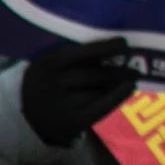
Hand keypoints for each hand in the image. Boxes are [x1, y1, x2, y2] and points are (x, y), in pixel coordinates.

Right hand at [18, 34, 139, 147]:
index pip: (80, 53)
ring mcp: (62, 105)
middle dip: (118, 70)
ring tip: (132, 77)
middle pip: (93, 74)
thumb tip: (114, 48)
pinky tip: (130, 88)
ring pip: (97, 90)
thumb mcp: (51, 65)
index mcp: (47, 63)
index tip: (124, 42)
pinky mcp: (72, 122)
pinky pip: (100, 107)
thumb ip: (75, 57)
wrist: (27, 117)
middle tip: (137, 66)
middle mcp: (53, 83)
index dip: (104, 47)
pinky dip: (117, 96)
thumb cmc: (47, 83)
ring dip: (117, 83)